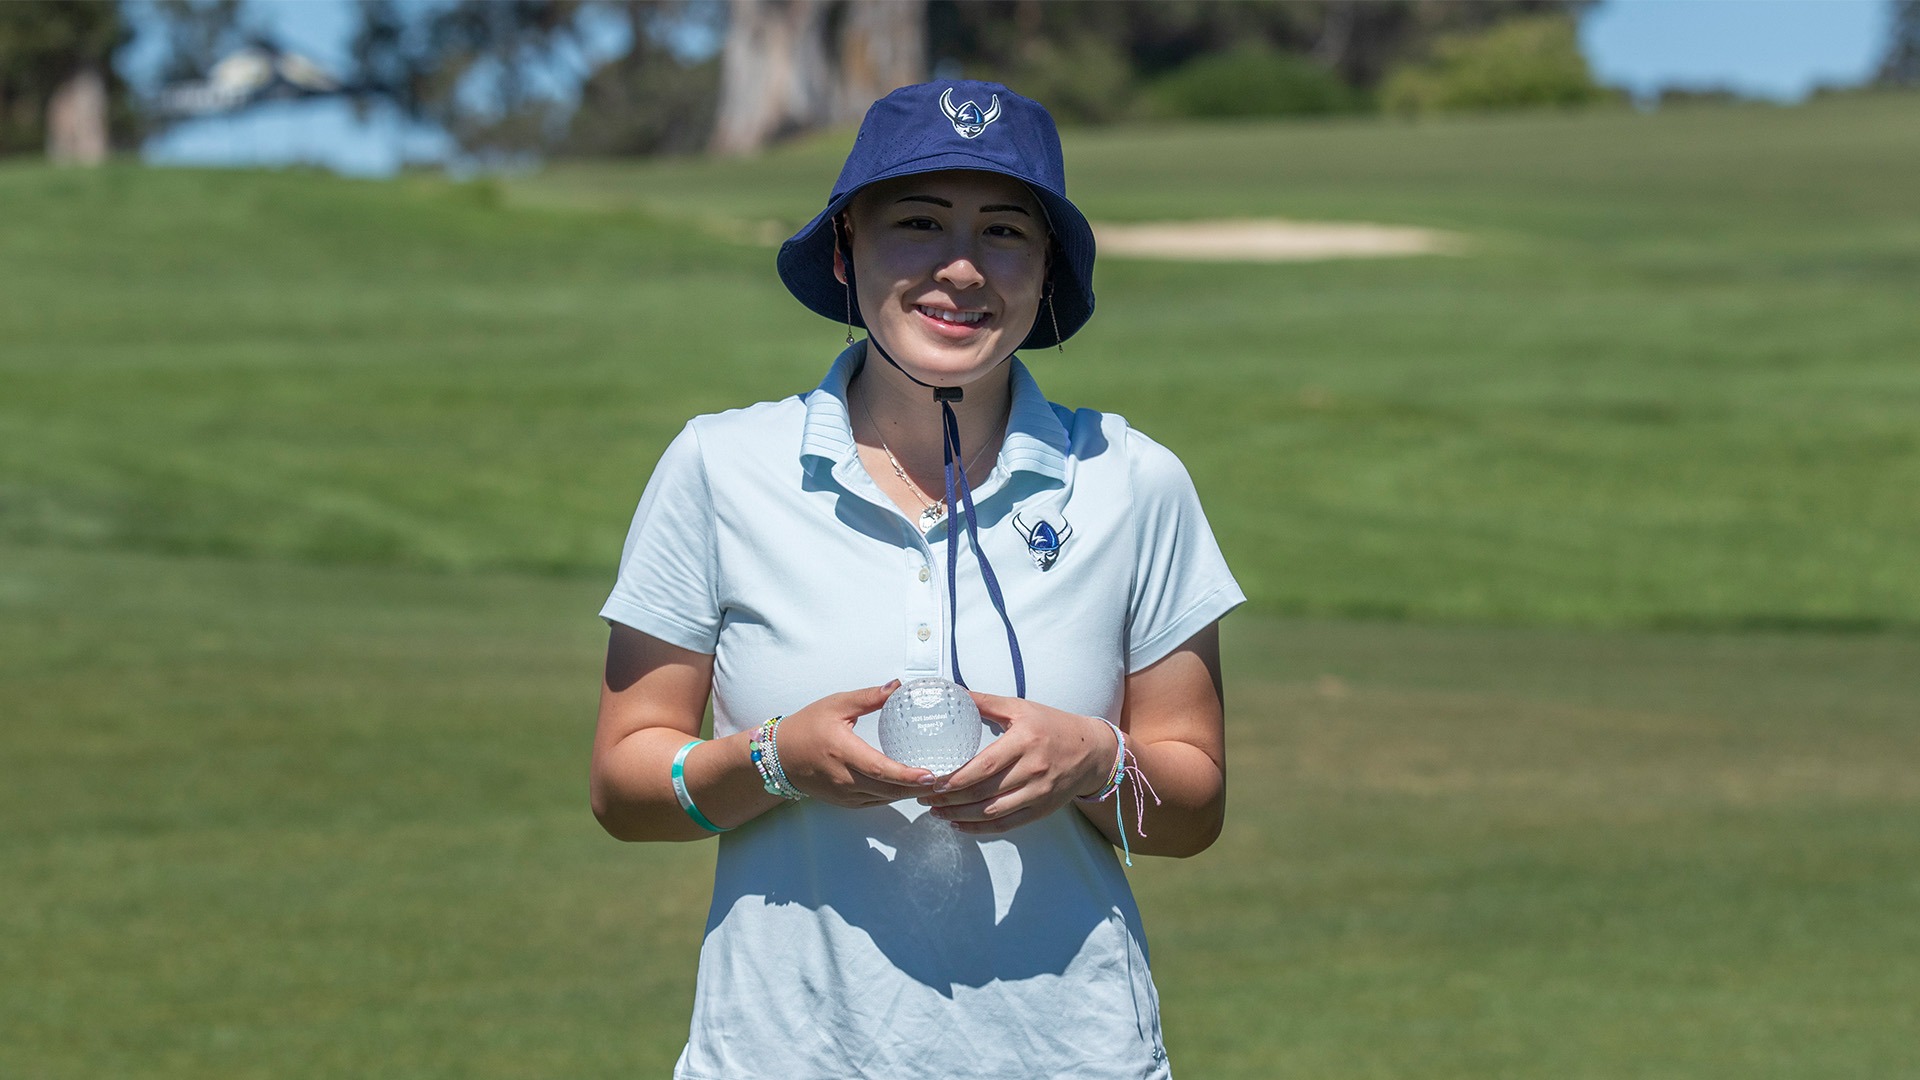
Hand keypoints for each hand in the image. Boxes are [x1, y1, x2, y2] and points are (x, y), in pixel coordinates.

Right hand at [775, 680, 938, 807]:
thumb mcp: (837, 705)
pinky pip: (875, 802)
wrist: (780, 756)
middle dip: (919, 787)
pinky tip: (910, 787)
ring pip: (884, 799)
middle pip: (888, 790)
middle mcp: (844, 779)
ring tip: (936, 784)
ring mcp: (844, 794)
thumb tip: (897, 686)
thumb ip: (869, 697)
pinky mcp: (845, 802)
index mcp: (843, 752)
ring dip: (909, 794)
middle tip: (947, 779)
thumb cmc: (807, 727)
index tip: (931, 774)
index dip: (908, 775)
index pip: (880, 769)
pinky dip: (894, 796)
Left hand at [918, 692, 1115, 834]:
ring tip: (937, 812)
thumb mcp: (1021, 708)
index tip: (933, 781)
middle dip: (950, 799)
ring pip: (992, 813)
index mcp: (1025, 741)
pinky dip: (980, 828)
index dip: (956, 778)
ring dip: (960, 816)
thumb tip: (953, 691)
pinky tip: (960, 824)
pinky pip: (1007, 825)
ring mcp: (1039, 793)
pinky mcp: (1042, 810)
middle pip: (984, 792)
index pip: (984, 766)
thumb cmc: (1054, 726)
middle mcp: (1033, 770)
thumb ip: (986, 701)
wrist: (1093, 752)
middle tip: (926, 798)